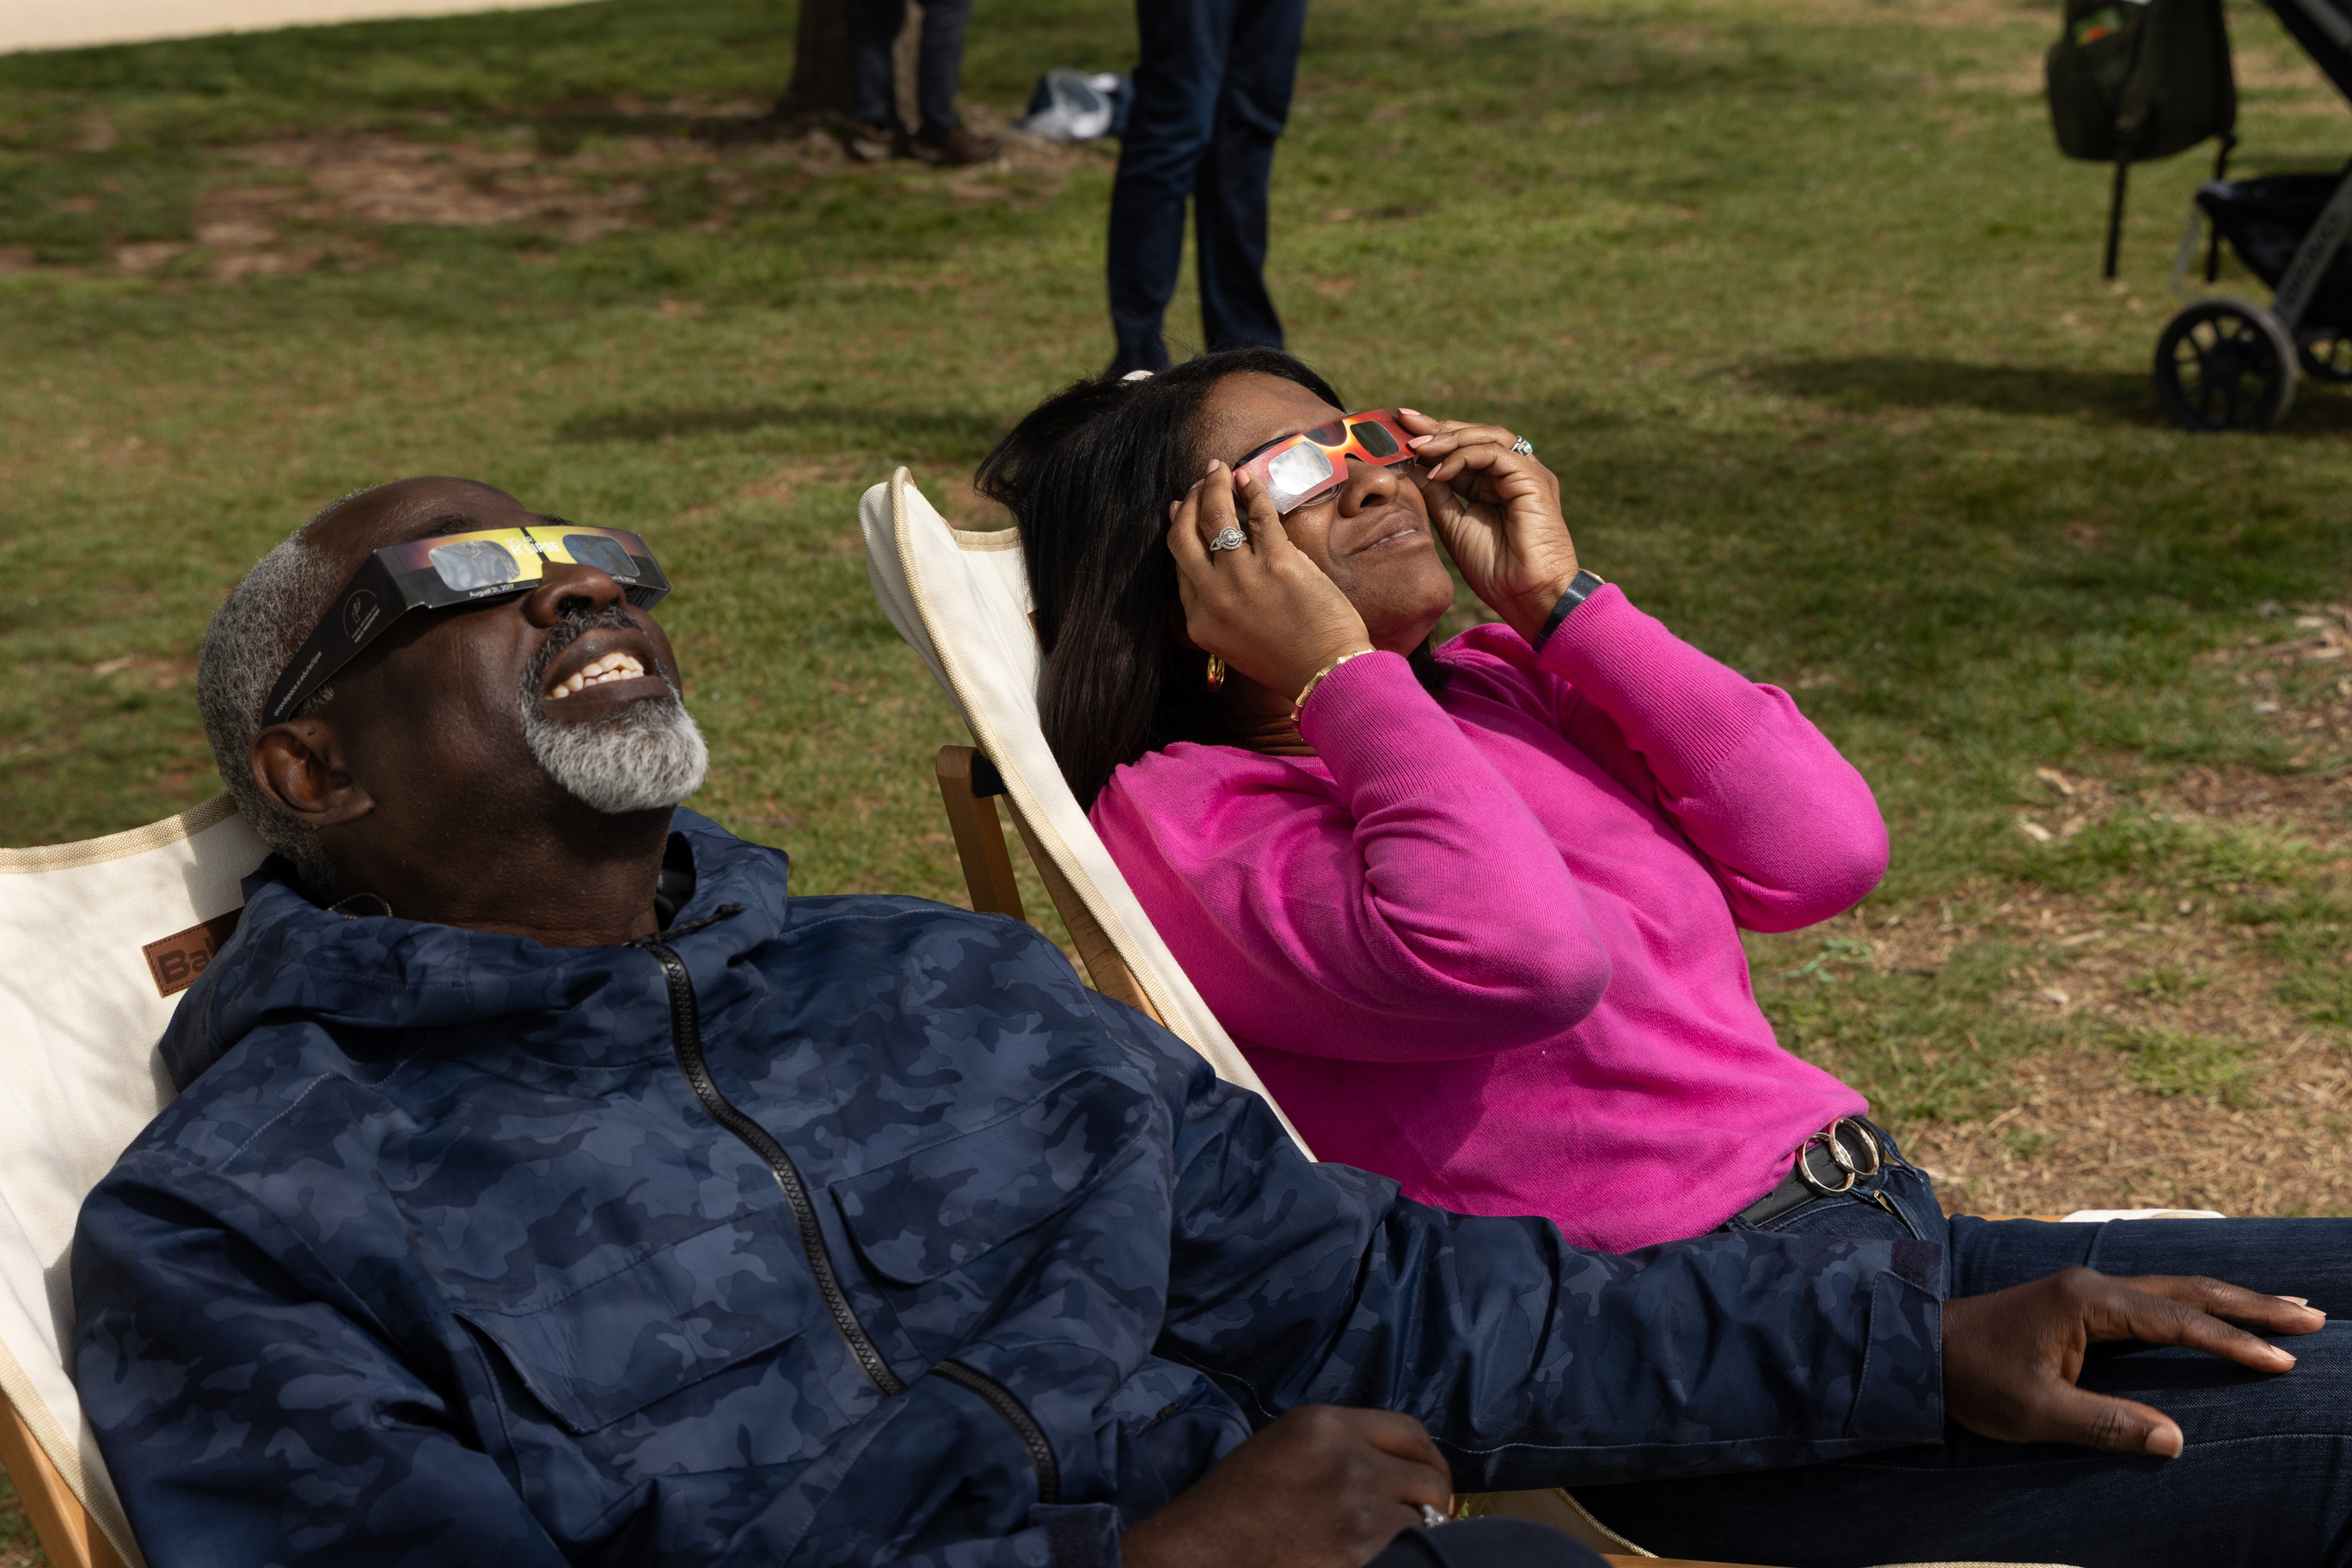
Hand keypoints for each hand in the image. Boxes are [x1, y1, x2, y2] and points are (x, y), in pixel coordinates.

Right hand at [1119, 1405, 1453, 1567]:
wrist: (1200, 1554)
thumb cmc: (1233, 1506)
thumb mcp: (1283, 1447)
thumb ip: (1338, 1444)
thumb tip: (1393, 1466)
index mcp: (1326, 1424)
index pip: (1411, 1431)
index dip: (1428, 1459)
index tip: (1429, 1480)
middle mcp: (1349, 1457)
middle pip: (1428, 1475)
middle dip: (1433, 1500)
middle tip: (1422, 1520)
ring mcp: (1358, 1507)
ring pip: (1422, 1520)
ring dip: (1412, 1535)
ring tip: (1380, 1544)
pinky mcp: (1362, 1552)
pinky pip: (1407, 1553)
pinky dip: (1397, 1559)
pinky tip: (1364, 1559)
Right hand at [1168, 462, 1372, 699]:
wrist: (1328, 675)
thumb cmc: (1289, 661)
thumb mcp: (1235, 642)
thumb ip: (1218, 606)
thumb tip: (1215, 561)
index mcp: (1200, 621)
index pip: (1180, 565)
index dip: (1179, 530)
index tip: (1180, 510)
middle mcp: (1214, 598)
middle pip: (1183, 536)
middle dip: (1186, 502)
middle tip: (1197, 483)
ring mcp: (1243, 579)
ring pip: (1215, 516)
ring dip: (1213, 486)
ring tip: (1218, 470)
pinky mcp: (1278, 563)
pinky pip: (1259, 515)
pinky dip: (1251, 490)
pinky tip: (1248, 479)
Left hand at [1397, 410, 1579, 644]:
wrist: (1525, 595)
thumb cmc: (1495, 569)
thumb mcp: (1454, 526)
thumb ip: (1437, 495)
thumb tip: (1411, 469)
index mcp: (1495, 483)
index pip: (1463, 448)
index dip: (1433, 437)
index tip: (1400, 429)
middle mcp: (1513, 472)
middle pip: (1475, 434)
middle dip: (1437, 427)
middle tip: (1403, 421)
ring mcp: (1526, 473)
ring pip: (1486, 436)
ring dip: (1448, 438)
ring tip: (1417, 447)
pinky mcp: (1533, 479)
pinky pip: (1494, 454)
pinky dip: (1463, 458)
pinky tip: (1438, 473)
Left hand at [1944, 1267, 2323, 1455]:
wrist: (1918, 1350)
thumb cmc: (1971, 1379)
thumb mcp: (2035, 1411)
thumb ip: (2104, 1424)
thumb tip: (2175, 1440)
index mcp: (2086, 1301)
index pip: (2177, 1320)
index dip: (2231, 1341)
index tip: (2281, 1360)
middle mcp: (2092, 1285)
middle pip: (2187, 1291)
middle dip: (2250, 1304)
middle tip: (2311, 1317)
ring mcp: (2087, 1291)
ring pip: (2174, 1292)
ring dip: (2229, 1301)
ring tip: (2285, 1309)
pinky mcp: (2081, 1304)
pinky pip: (2154, 1302)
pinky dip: (2196, 1307)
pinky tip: (2216, 1314)